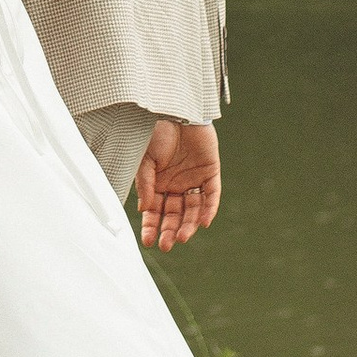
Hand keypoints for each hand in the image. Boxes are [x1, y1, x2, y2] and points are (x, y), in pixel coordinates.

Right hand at [136, 119, 220, 252]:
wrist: (176, 110)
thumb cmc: (156, 132)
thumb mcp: (144, 160)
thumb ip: (145, 185)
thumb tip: (144, 210)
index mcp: (158, 184)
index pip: (155, 212)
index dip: (151, 226)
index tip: (148, 241)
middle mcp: (176, 186)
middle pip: (174, 215)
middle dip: (170, 231)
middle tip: (166, 245)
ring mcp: (194, 180)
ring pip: (193, 209)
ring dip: (188, 224)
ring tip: (182, 237)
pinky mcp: (211, 172)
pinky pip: (211, 195)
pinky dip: (209, 209)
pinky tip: (204, 222)